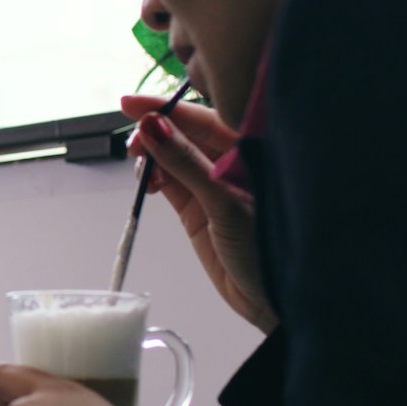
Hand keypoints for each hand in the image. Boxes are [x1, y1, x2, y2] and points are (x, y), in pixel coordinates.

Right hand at [121, 94, 277, 331]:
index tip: (132, 105)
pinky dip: (153, 177)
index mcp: (251, 148)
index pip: (203, 116)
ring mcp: (213, 184)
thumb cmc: (270, 247)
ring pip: (172, 155)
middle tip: (132, 143)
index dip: (166, 108)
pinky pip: (170, 180)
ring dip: (151, 156)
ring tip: (140, 168)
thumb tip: (152, 127)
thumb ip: (186, 163)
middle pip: (184, 133)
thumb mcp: (225, 201)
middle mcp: (232, 161)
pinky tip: (146, 181)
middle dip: (154, 132)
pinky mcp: (199, 207)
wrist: (274, 300)